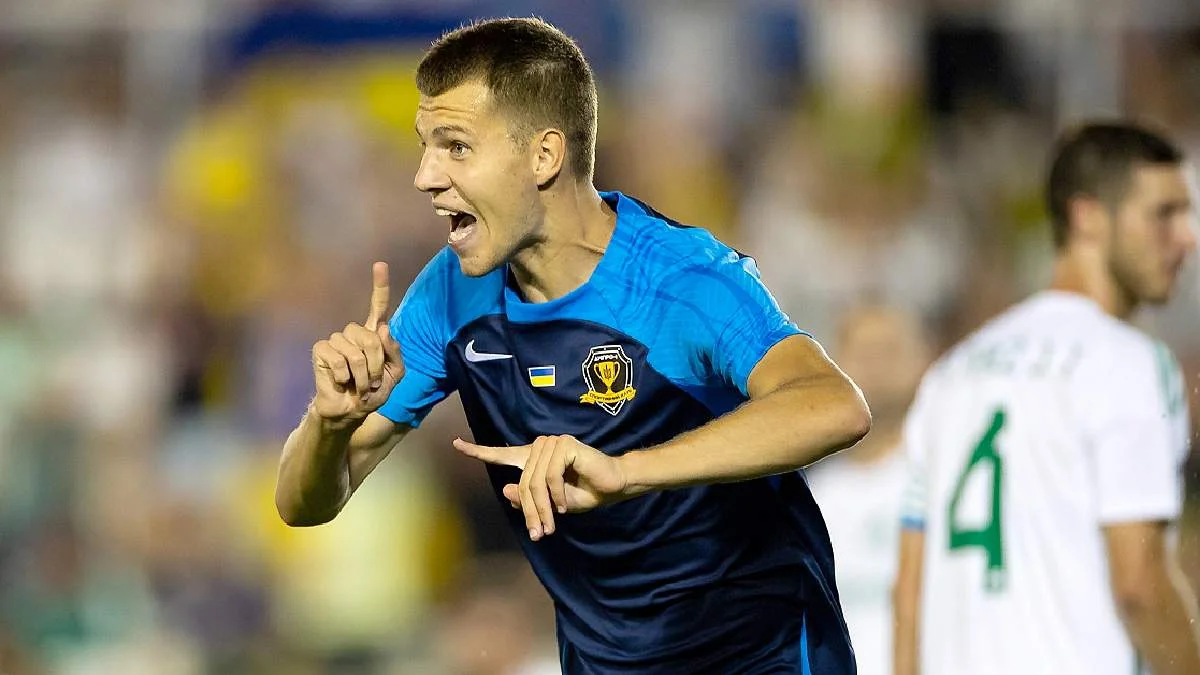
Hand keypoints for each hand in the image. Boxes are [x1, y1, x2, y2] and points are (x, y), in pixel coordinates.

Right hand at [310, 262, 404, 423]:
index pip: (378, 308)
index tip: (380, 265)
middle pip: (372, 337)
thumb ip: (394, 353)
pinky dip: (345, 377)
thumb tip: (382, 328)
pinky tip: (341, 382)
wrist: (350, 411)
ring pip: (356, 351)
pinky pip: (339, 359)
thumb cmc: (373, 393)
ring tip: (358, 385)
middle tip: (373, 382)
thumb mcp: (394, 375)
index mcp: (373, 335)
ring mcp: (336, 340)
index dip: (380, 287)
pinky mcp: (322, 350)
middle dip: (378, 364)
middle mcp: (354, 334)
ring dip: (363, 374)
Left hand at [453, 435, 628, 540]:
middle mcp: (540, 447)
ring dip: (543, 508)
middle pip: (522, 482)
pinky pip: (550, 476)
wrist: (612, 485)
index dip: (479, 451)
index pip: (502, 454)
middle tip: (538, 534)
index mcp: (533, 459)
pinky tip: (565, 505)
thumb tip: (506, 491)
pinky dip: (556, 495)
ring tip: (553, 524)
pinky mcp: (564, 445)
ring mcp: (552, 444)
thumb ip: (528, 499)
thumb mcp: (551, 504)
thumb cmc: (584, 493)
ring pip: (534, 481)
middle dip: (530, 512)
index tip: (456, 444)